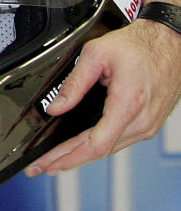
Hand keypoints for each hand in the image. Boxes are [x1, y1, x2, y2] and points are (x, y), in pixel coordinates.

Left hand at [25, 0, 180, 176]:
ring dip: (81, 156)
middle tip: (41, 167)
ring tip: (56, 161)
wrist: (168, 42)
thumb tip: (56, 107)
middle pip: (99, 152)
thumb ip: (74, 83)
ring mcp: (148, 125)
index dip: (69, 156)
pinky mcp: (148, 123)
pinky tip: (82, 149)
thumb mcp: (96, 54)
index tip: (49, 163)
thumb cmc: (138, 46)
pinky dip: (97, 147)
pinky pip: (119, 141)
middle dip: (67, 161)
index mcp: (128, 103)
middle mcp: (141, 120)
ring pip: (110, 149)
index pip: (96, 143)